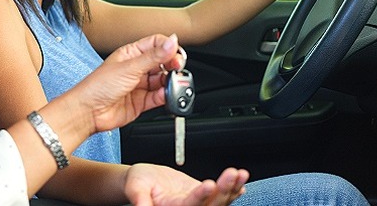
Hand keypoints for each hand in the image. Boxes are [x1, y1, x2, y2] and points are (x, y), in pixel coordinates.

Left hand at [69, 34, 185, 133]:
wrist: (88, 112)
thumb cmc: (98, 86)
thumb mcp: (130, 67)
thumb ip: (154, 56)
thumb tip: (171, 41)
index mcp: (131, 54)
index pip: (156, 44)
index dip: (168, 48)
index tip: (177, 54)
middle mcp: (136, 68)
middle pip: (162, 63)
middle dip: (172, 66)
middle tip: (177, 69)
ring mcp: (138, 85)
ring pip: (162, 81)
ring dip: (170, 82)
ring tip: (172, 84)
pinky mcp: (141, 102)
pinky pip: (159, 97)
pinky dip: (165, 96)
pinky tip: (166, 95)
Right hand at [124, 163, 248, 205]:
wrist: (144, 181)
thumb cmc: (138, 184)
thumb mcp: (136, 187)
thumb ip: (140, 198)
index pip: (189, 205)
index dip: (200, 196)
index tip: (209, 184)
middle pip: (210, 205)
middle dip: (223, 190)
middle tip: (231, 173)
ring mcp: (197, 205)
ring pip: (219, 201)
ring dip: (231, 188)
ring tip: (240, 174)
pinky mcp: (203, 198)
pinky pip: (220, 198)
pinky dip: (232, 192)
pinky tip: (240, 185)